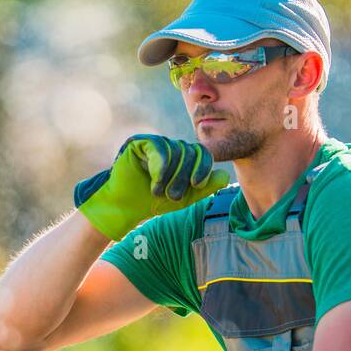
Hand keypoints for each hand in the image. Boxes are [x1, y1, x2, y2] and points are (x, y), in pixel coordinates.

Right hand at [73, 134, 227, 241]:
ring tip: (157, 191)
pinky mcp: (140, 142)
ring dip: (169, 175)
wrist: (125, 207)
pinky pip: (159, 147)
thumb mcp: (184, 198)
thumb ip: (204, 188)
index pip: (202, 153)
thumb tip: (224, 176)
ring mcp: (155, 143)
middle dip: (183, 177)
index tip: (197, 185)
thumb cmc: (152, 203)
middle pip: (190, 151)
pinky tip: (154, 180)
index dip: (203, 167)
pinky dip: (160, 166)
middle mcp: (170, 146)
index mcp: (182, 157)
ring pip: (175, 150)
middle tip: (172, 197)